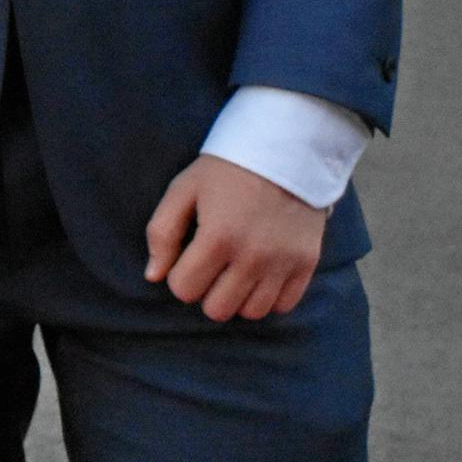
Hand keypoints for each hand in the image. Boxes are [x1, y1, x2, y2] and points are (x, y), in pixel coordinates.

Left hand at [144, 156, 325, 323]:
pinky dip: (268, 296)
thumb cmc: (228, 170)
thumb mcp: (184, 189)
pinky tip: (260, 274)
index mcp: (218, 237)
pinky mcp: (306, 262)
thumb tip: (154, 276)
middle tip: (213, 266)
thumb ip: (162, 232)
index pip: (184, 289)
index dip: (180, 276)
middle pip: (217, 309)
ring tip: (236, 270)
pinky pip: (283, 305)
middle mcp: (253, 256)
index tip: (189, 256)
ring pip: (251, 313)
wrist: (287, 148)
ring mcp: (283, 262)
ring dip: (238, 297)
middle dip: (207, 291)